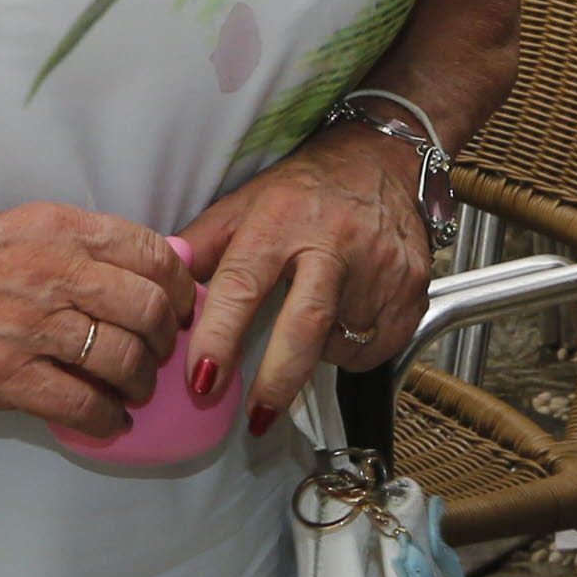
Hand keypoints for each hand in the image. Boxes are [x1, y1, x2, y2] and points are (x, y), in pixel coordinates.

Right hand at [0, 202, 190, 435]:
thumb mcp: (18, 228)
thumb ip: (81, 245)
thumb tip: (158, 266)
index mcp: (55, 227)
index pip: (149, 252)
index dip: (179, 286)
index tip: (180, 305)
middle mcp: (50, 271)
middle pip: (148, 310)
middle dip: (165, 339)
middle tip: (157, 352)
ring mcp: (30, 327)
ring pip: (124, 361)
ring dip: (139, 382)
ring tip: (131, 388)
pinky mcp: (9, 378)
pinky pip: (85, 405)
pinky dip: (108, 418)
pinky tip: (107, 418)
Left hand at [175, 122, 431, 433]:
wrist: (383, 159)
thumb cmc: (304, 187)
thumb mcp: (243, 202)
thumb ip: (202, 245)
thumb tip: (164, 287)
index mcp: (280, 220)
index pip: (242, 285)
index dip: (219, 336)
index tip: (203, 379)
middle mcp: (333, 242)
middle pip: (304, 326)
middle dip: (277, 380)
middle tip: (257, 417)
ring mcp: (379, 268)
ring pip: (340, 343)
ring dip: (317, 352)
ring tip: (312, 317)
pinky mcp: (412, 289)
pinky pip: (377, 348)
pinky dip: (354, 348)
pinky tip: (347, 314)